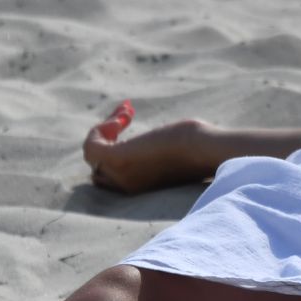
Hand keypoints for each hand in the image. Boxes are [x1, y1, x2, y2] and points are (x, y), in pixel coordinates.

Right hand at [83, 110, 218, 193]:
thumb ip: (158, 151)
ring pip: (93, 154)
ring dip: (104, 129)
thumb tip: (158, 140)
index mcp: (142, 187)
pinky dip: (99, 129)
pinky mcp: (119, 159)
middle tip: (125, 115)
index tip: (129, 123)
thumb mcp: (176, 151)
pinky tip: (122, 117)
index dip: (116, 148)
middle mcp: (128, 186)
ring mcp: (122, 175)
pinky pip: (91, 147)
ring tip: (126, 113)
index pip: (112, 174)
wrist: (209, 151)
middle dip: (106, 138)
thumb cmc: (204, 149)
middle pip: (98, 166)